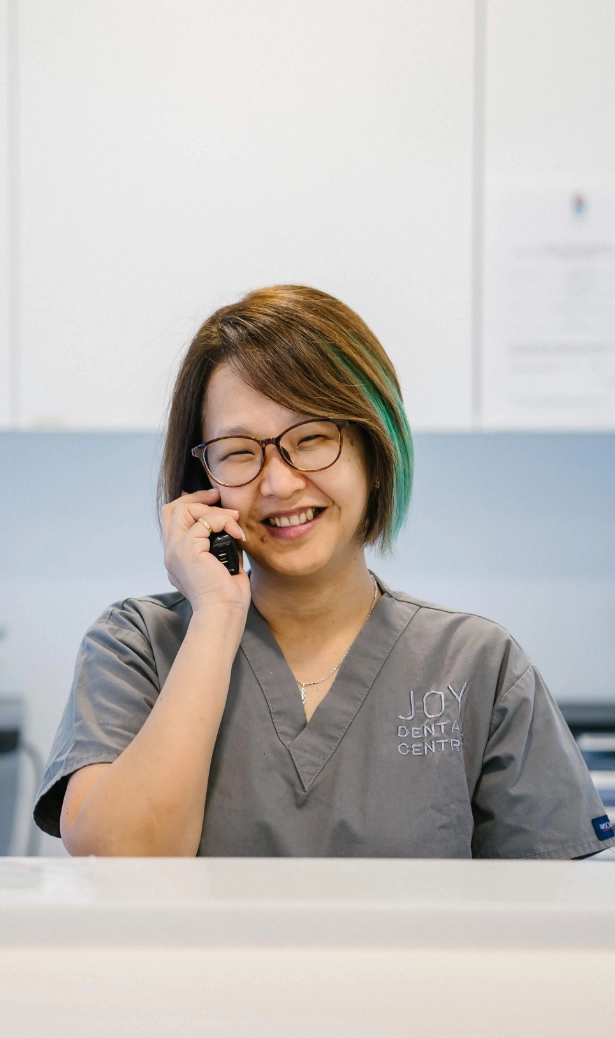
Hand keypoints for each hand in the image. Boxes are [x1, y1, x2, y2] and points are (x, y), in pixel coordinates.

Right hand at [161, 488, 250, 616]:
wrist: (223, 613)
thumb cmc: (227, 596)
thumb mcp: (223, 563)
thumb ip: (220, 544)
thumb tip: (231, 526)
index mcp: (177, 557)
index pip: (173, 520)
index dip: (191, 504)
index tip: (214, 501)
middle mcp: (171, 552)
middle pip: (172, 509)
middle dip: (197, 498)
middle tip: (219, 498)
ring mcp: (176, 551)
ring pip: (183, 509)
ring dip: (212, 510)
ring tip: (233, 520)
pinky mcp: (187, 550)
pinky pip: (205, 521)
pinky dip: (224, 521)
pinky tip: (238, 534)